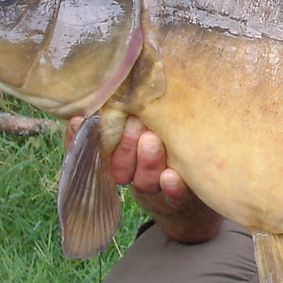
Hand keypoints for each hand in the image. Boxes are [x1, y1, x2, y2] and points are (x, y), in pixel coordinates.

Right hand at [65, 115, 220, 242]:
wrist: (203, 164)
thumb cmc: (165, 124)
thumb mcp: (143, 111)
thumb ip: (124, 102)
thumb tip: (104, 85)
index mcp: (117, 155)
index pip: (92, 153)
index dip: (80, 140)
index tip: (80, 120)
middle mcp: (133, 174)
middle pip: (119, 169)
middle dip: (124, 147)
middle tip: (133, 123)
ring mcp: (156, 186)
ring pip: (144, 182)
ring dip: (146, 161)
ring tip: (152, 138)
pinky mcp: (180, 197)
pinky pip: (174, 197)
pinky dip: (172, 188)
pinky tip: (172, 175)